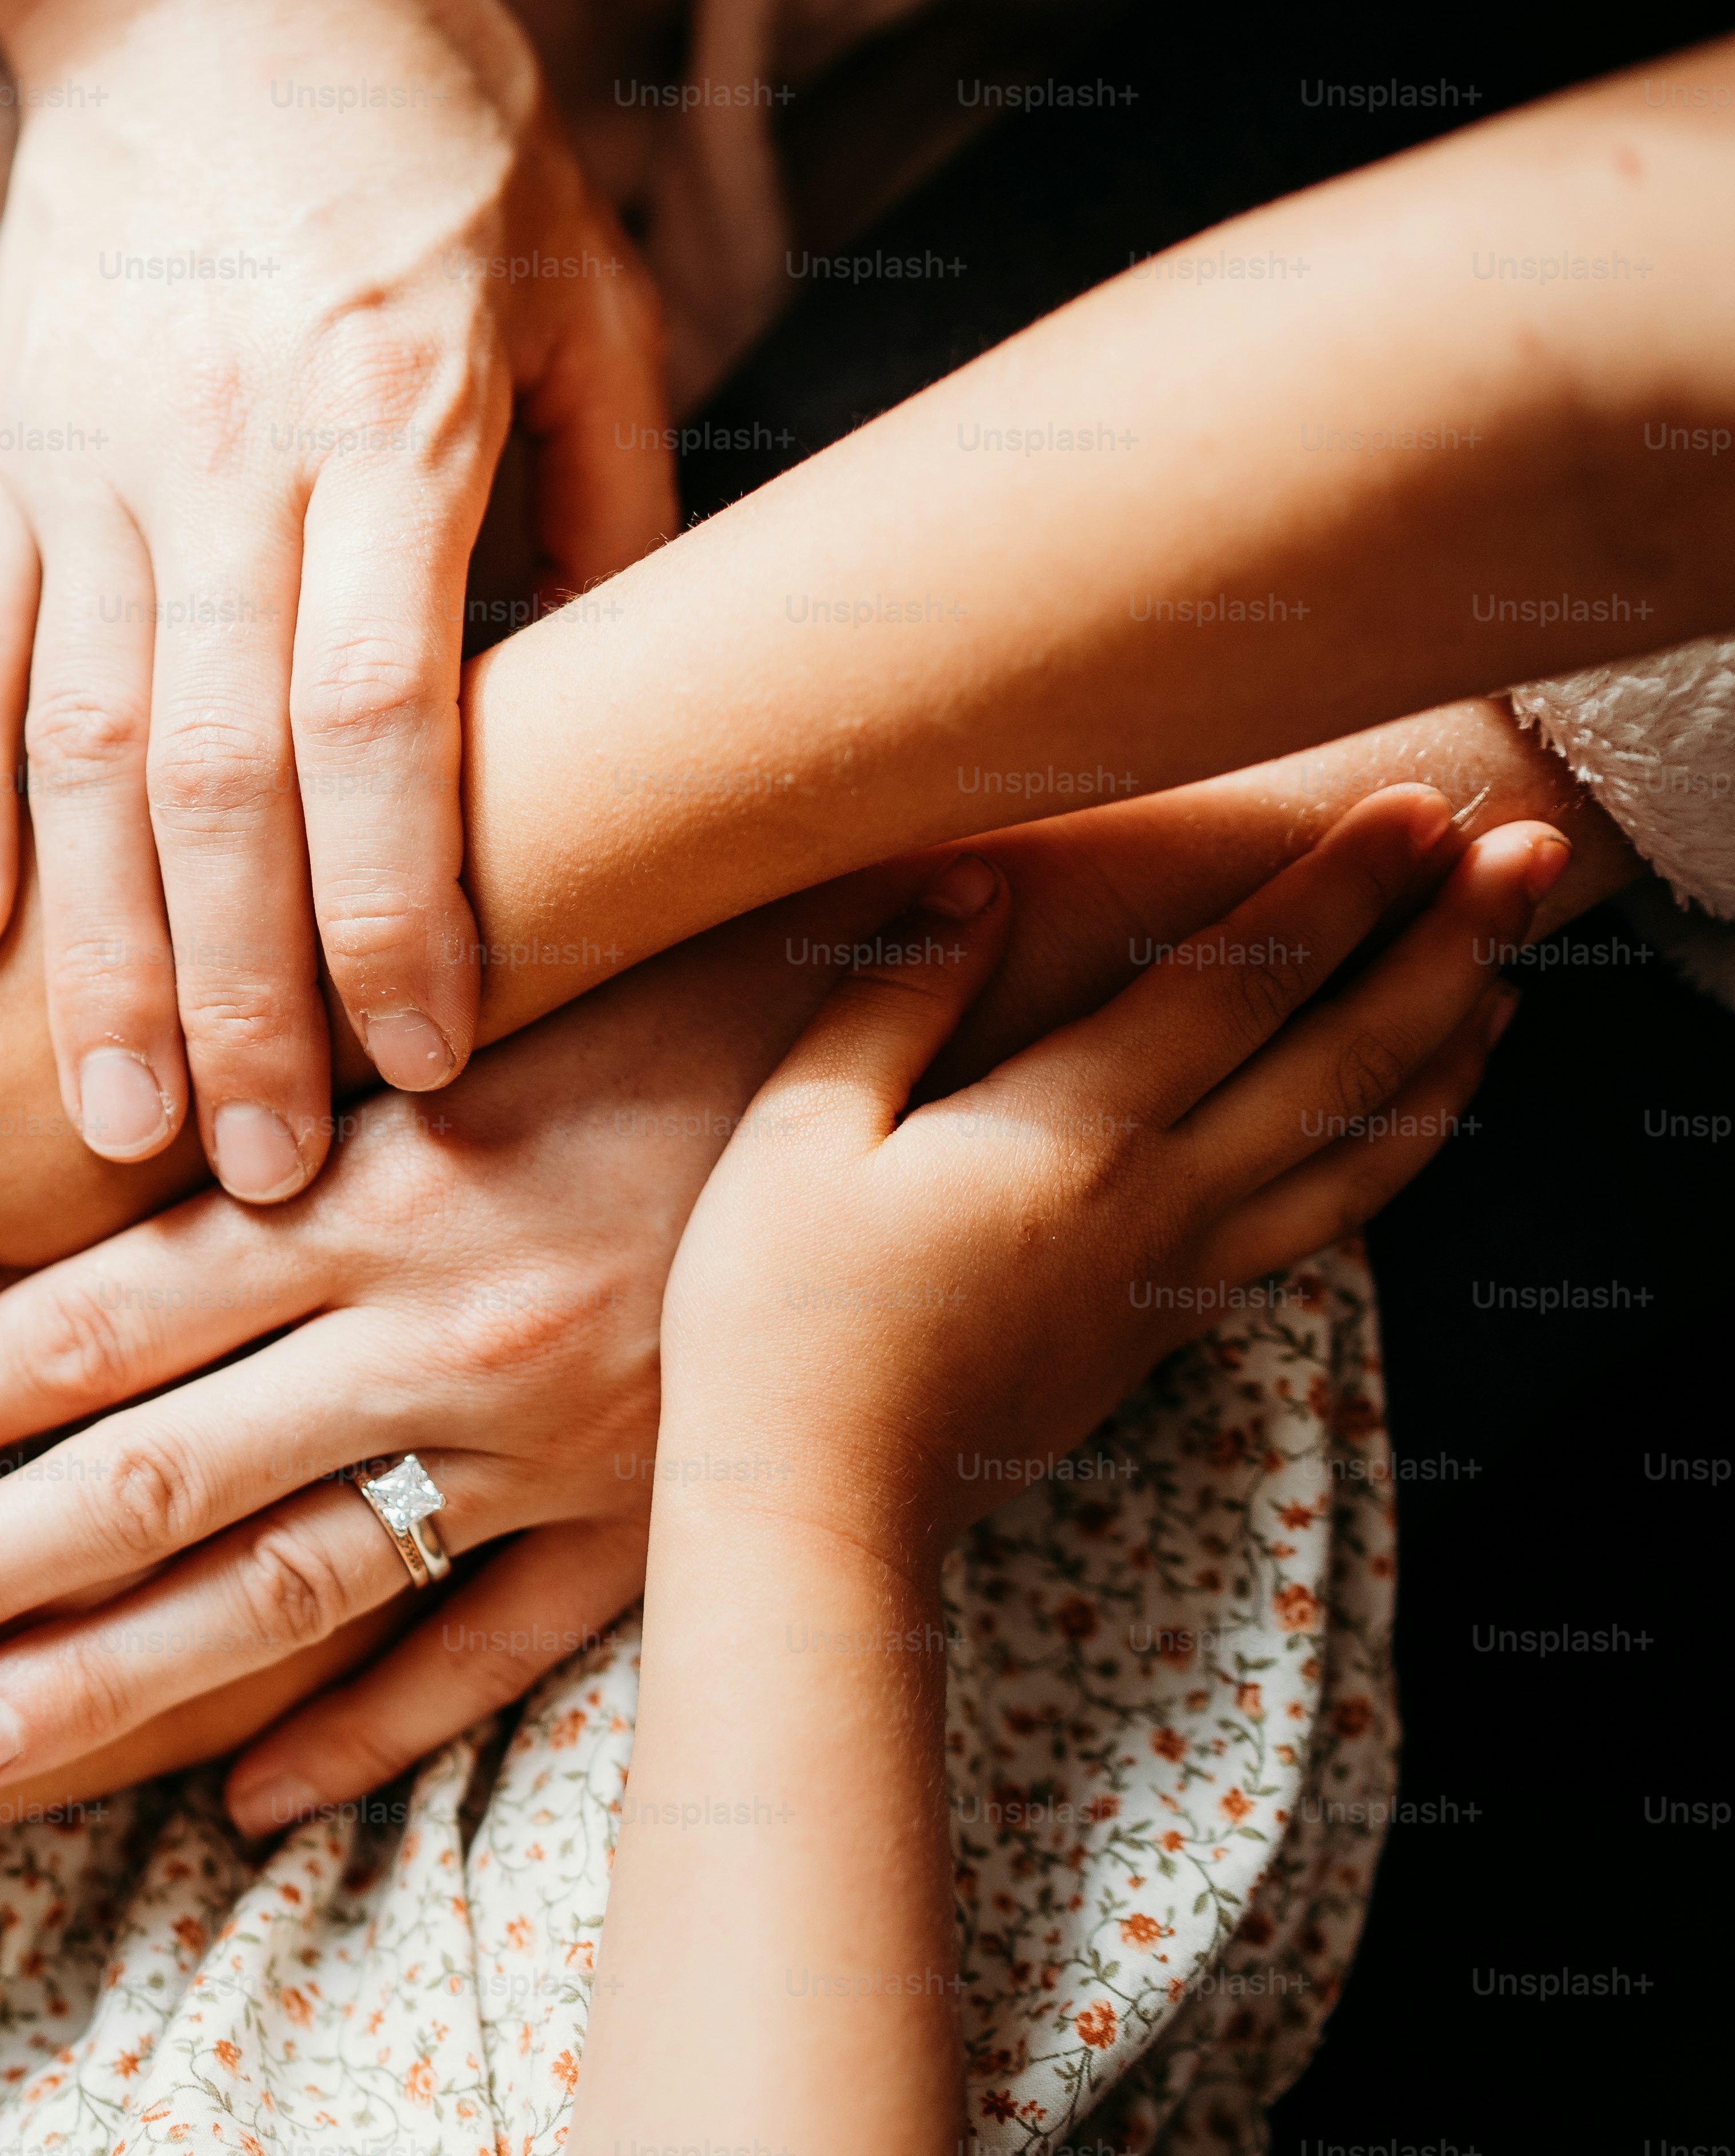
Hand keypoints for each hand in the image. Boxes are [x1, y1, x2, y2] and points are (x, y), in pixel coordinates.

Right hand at [0, 0, 670, 1197]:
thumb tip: (635, 711)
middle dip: (236, 991)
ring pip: (76, 747)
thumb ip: (609, 503)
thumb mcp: (584, 281)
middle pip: (220, 775)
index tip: (423, 1063)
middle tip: (247, 1171)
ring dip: (92, 950)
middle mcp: (227, 459)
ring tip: (103, 1121)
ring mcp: (89, 464)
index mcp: (397, 418)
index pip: (383, 714)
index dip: (394, 906)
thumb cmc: (428, 128)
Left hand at [0, 876, 893, 1823]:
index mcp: (368, 1184)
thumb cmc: (667, 953)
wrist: (956, 1003)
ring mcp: (547, 1443)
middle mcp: (433, 1326)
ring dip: (99, 1685)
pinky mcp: (656, 1516)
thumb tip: (88, 1080)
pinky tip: (245, 1799)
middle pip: (145, 1475)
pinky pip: (491, 1655)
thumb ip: (271, 1037)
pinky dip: (364, 1730)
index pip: (97, 1311)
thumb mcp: (458, 969)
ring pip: (286, 1592)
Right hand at [662, 786, 1555, 1558]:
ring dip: (1448, 1059)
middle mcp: (1158, 1198)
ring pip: (1362, 1156)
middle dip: (1445, 948)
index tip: (1418, 808)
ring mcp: (1176, 1272)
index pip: (1243, 983)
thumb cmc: (779, 1315)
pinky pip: (1320, 1227)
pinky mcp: (1164, 1326)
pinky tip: (1402, 1125)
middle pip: (1344, 1058)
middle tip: (1529, 858)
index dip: (1338, 888)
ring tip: (1512, 983)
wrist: (821, 1500)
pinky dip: (1389, 1159)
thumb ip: (893, 997)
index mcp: (1071, 1132)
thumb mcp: (798, 1134)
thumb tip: (975, 882)